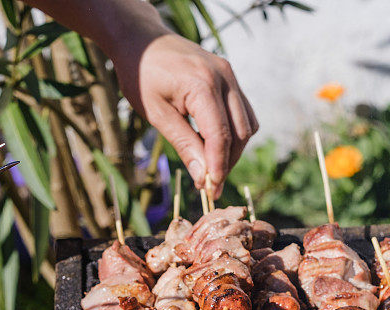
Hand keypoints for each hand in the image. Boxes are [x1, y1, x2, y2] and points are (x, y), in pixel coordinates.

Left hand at [113, 30, 257, 197]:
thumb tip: (203, 177)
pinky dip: (235, 133)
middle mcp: (223, 77)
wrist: (142, 40)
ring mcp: (230, 75)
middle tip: (210, 185)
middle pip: (239, 133)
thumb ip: (184, 145)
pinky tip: (215, 144)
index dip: (218, 166)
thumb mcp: (156, 114)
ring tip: (212, 166)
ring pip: (247, 125)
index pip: (220, 135)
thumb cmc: (142, 76)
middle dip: (227, 163)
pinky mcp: (230, 77)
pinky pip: (244, 112)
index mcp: (202, 84)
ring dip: (234, 150)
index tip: (212, 189)